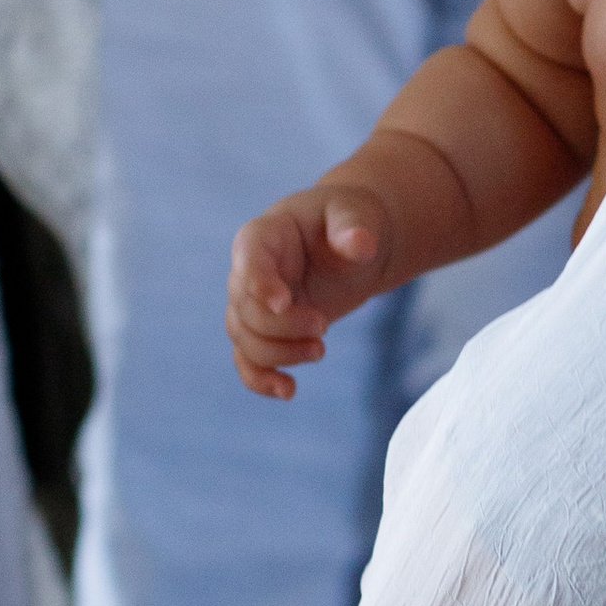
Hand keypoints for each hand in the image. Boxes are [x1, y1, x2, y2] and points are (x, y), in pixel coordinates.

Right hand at [228, 181, 397, 399]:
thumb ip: (353, 227)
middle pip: (245, 309)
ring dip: (280, 354)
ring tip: (321, 350)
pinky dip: (261, 380)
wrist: (349, 243)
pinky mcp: (264, 331)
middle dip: (283, 327)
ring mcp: (252, 304)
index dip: (259, 284)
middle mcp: (247, 271)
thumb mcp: (355, 214)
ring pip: (245, 339)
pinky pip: (247, 361)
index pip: (248, 259)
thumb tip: (360, 245)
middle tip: (323, 327)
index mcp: (263, 236)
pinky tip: (288, 392)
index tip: (284, 303)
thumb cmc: (347, 220)